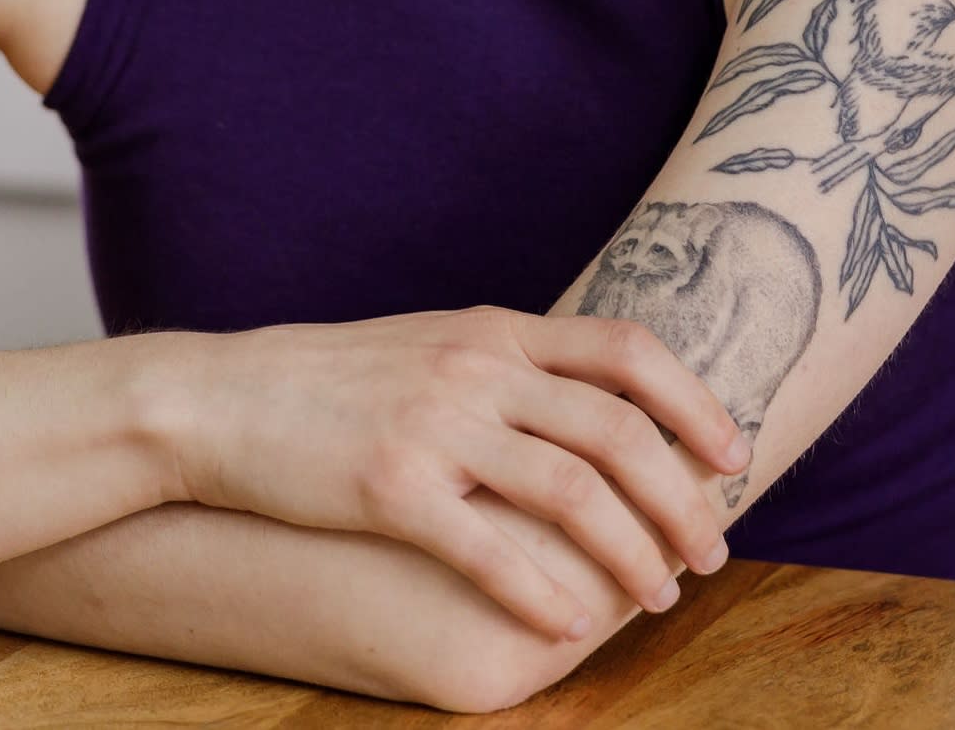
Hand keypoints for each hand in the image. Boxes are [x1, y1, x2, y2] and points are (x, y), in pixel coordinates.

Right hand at [155, 305, 749, 642]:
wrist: (220, 399)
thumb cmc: (329, 381)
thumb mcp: (430, 343)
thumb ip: (508, 363)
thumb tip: (594, 401)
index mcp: (492, 329)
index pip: (625, 350)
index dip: (693, 401)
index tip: (734, 453)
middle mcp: (474, 367)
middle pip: (618, 429)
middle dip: (682, 497)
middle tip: (711, 551)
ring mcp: (435, 424)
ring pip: (573, 492)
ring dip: (632, 554)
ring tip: (658, 596)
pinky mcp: (391, 486)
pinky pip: (490, 547)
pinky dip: (542, 592)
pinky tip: (567, 626)